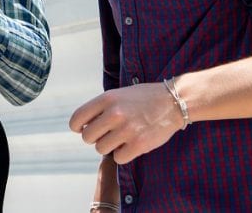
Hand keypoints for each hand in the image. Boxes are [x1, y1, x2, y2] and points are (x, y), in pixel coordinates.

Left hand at [68, 83, 183, 164]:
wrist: (174, 102)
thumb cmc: (144, 98)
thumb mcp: (119, 94)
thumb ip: (101, 108)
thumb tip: (82, 127)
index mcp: (106, 99)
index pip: (77, 119)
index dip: (77, 127)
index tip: (83, 130)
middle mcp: (114, 114)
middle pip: (87, 137)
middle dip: (95, 138)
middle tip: (107, 134)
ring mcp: (126, 130)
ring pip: (101, 149)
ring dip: (109, 147)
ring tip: (121, 139)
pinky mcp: (139, 144)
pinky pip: (118, 158)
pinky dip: (123, 155)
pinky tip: (131, 145)